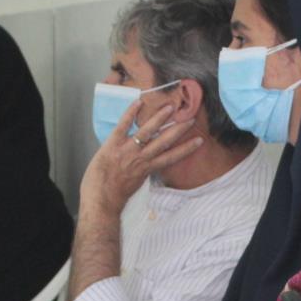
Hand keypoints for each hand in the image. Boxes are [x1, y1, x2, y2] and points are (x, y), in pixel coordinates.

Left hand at [81, 100, 204, 215]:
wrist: (101, 198)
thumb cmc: (116, 195)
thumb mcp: (135, 184)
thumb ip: (142, 171)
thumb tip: (148, 164)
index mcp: (148, 168)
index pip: (172, 157)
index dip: (187, 148)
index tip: (199, 141)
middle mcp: (141, 158)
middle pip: (164, 141)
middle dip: (178, 129)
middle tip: (190, 118)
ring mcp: (128, 149)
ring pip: (147, 131)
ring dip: (160, 118)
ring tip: (170, 107)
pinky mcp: (113, 144)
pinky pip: (123, 125)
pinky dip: (130, 113)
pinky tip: (139, 102)